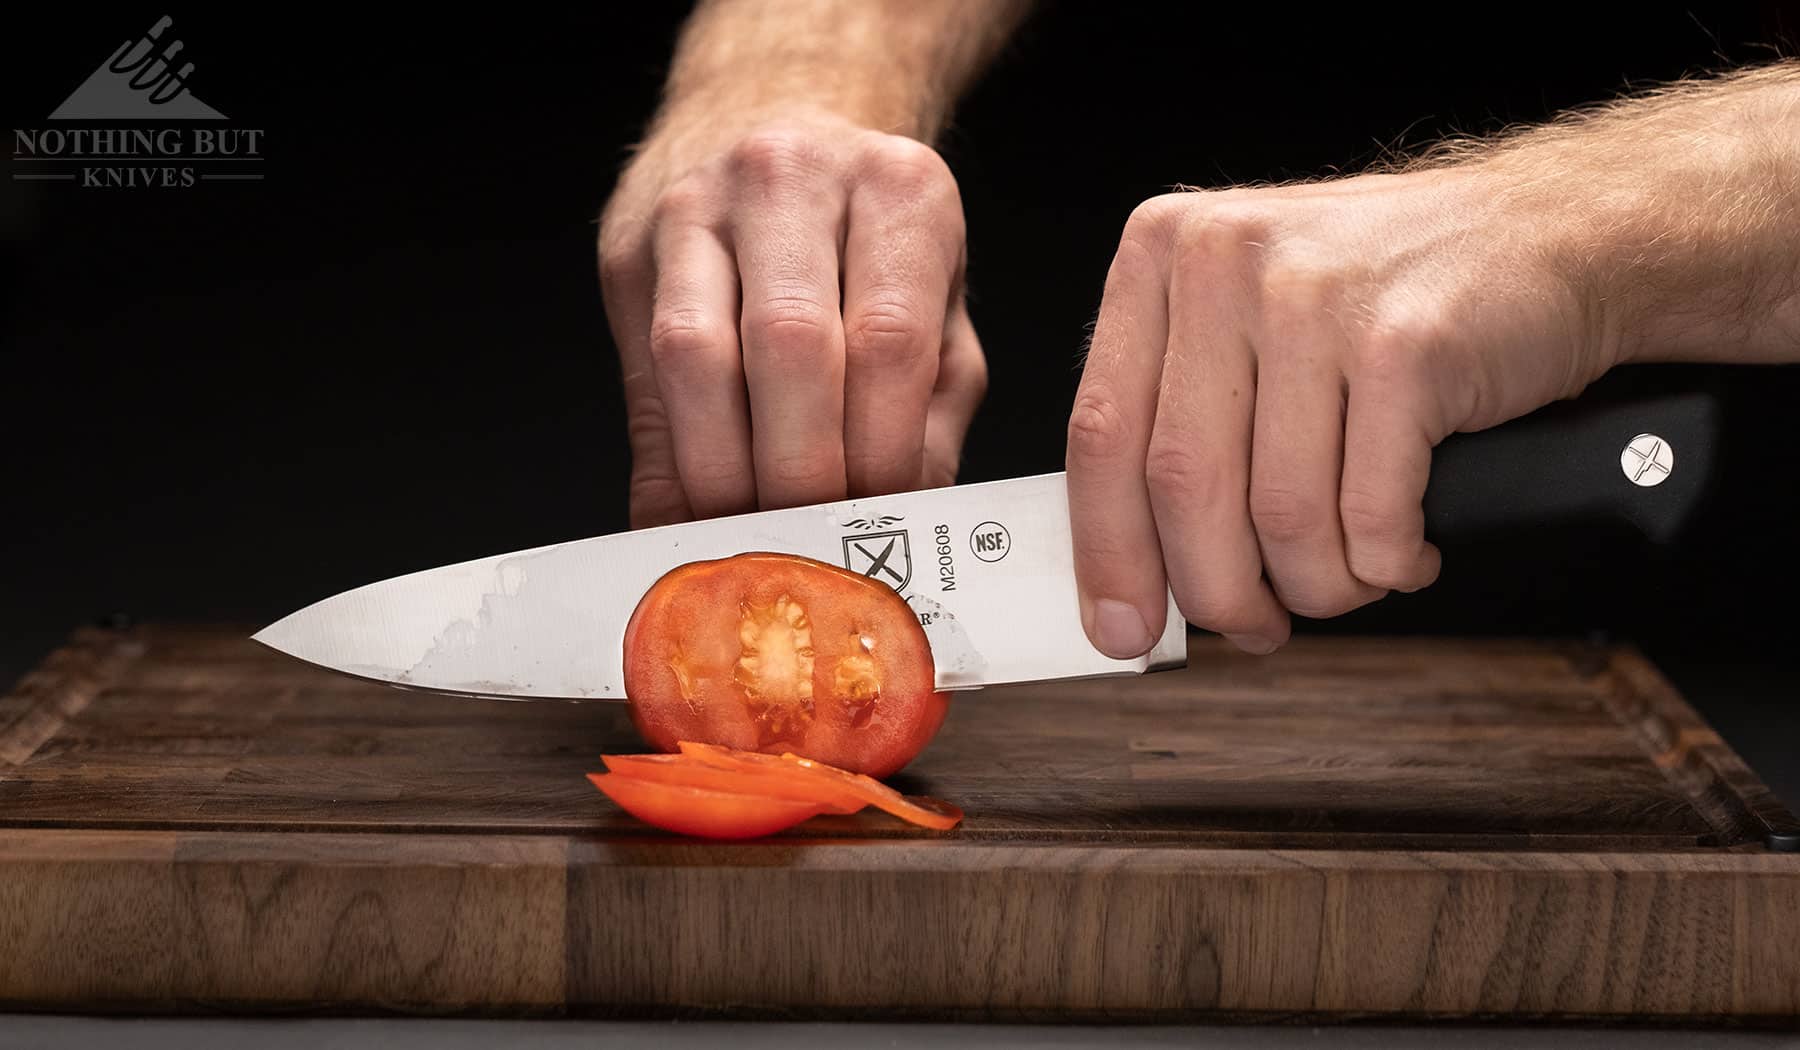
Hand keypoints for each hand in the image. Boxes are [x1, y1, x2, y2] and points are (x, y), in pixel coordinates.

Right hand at [598, 109, 985, 527]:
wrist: (775, 115)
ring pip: (693, 355)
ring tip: (749, 535)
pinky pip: (642, 372)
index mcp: (898, 190)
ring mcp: (698, 204)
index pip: (888, 342)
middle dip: (796, 472)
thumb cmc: (870, 234)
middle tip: (809, 546)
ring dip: (719, 471)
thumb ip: (929, 412)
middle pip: (789, 346)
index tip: (875, 530)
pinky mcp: (631, 243)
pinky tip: (690, 512)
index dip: (876, 456)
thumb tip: (900, 529)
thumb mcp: (937, 302)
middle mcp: (792, 179)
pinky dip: (667, 461)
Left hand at [1067, 170, 1619, 656]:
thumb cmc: (1395, 293)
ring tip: (1350, 577)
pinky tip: (1406, 551)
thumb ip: (1182, 415)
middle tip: (1254, 626)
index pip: (1099, 433)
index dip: (1108, 552)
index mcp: (1164, 254)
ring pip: (1281, 516)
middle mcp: (1225, 262)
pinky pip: (1371, 515)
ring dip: (1321, 585)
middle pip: (1183, 485)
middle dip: (1219, 590)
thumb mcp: (1252, 316)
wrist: (1553, 233)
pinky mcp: (1404, 345)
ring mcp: (1314, 298)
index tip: (1121, 627)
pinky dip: (1389, 563)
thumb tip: (1130, 569)